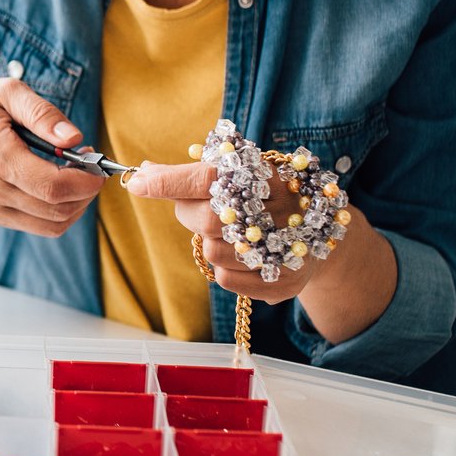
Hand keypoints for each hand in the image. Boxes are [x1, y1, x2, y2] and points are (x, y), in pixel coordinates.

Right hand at [0, 80, 104, 237]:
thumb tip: (73, 139)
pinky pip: (36, 225)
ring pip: (50, 225)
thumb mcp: (5, 92)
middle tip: (91, 167)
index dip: (86, 181)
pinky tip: (56, 184)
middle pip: (56, 210)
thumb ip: (41, 112)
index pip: (53, 187)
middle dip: (85, 192)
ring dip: (75, 205)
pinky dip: (57, 210)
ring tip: (76, 176)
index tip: (98, 166)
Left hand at [123, 160, 319, 304]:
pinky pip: (226, 278)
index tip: (137, 182)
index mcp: (268, 175)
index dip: (171, 180)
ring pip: (213, 252)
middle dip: (192, 214)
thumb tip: (143, 173)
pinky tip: (245, 255)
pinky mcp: (283, 282)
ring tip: (237, 232)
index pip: (210, 176)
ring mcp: (285, 249)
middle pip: (206, 219)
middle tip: (207, 208)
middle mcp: (282, 211)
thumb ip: (191, 175)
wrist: (317, 233)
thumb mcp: (239, 174)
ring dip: (213, 242)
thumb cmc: (266, 197)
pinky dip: (226, 267)